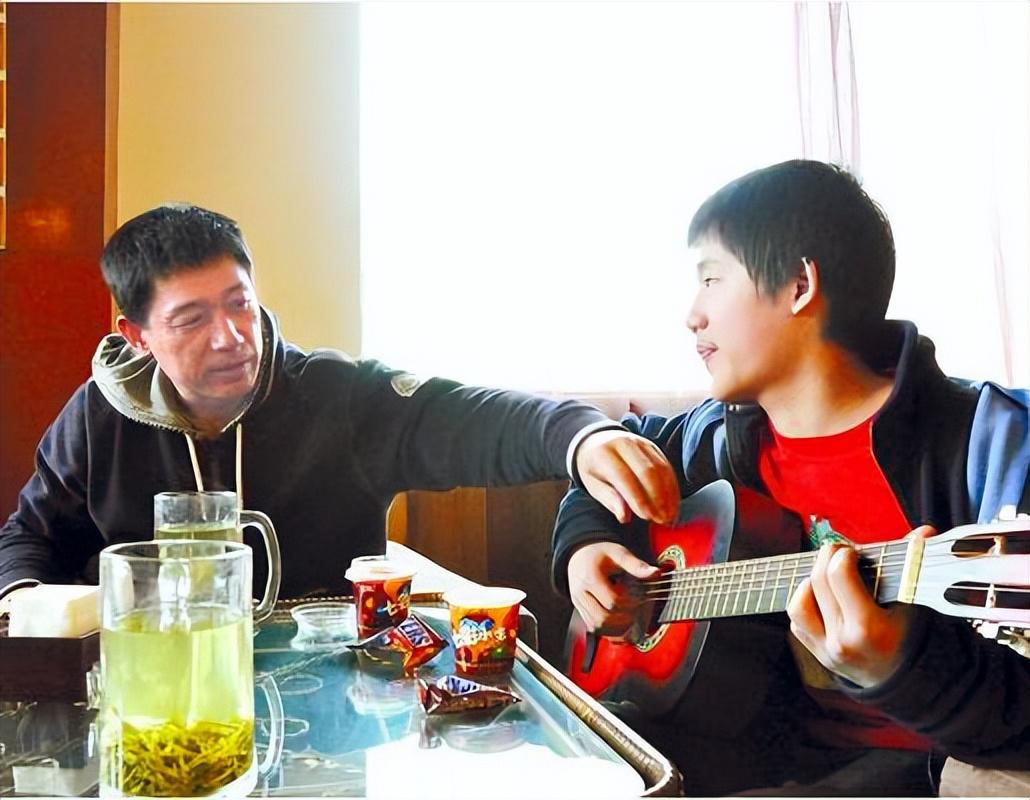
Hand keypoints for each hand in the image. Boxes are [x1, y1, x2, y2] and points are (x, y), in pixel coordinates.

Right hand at [568, 541, 660, 636]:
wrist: (579, 556)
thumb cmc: (600, 554)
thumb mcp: (618, 553)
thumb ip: (636, 565)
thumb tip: (655, 572)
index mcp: (590, 577)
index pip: (612, 601)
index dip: (630, 604)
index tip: (641, 598)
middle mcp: (580, 593)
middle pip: (603, 617)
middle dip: (623, 619)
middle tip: (637, 611)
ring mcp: (578, 603)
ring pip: (597, 626)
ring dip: (615, 627)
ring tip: (630, 619)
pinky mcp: (580, 610)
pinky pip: (593, 627)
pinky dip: (608, 630)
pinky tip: (621, 624)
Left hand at [575, 430, 678, 524]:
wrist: (596, 442)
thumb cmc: (594, 468)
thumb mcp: (593, 485)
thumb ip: (609, 499)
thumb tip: (624, 517)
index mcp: (604, 453)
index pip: (624, 477)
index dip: (638, 498)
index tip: (647, 517)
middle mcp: (624, 444)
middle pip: (647, 471)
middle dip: (657, 498)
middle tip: (662, 520)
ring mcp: (641, 443)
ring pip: (661, 468)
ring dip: (668, 494)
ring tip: (670, 516)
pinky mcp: (653, 447)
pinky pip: (667, 467)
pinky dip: (672, 487)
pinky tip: (673, 504)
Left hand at [787, 525, 935, 686]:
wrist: (911, 687)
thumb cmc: (917, 641)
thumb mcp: (916, 605)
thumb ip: (914, 565)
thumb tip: (924, 532)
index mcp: (868, 628)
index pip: (838, 575)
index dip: (843, 554)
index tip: (854, 550)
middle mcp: (842, 641)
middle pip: (817, 582)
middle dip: (826, 558)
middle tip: (840, 551)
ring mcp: (826, 651)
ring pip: (798, 604)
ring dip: (809, 582)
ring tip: (828, 575)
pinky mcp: (818, 655)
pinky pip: (797, 623)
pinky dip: (806, 604)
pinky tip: (823, 597)